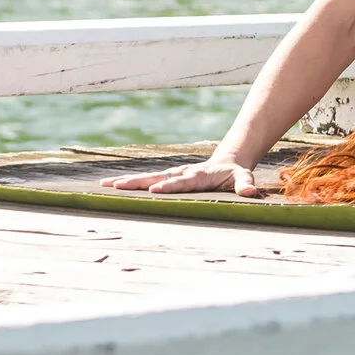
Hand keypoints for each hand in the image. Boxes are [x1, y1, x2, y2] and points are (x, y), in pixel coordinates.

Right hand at [105, 155, 263, 196]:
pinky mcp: (166, 177)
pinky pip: (145, 179)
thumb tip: (250, 192)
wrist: (228, 162)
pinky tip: (109, 185)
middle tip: (116, 186)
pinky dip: (127, 182)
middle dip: (136, 182)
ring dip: (126, 181)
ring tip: (104, 185)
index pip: (181, 182)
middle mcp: (181, 173)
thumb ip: (246, 185)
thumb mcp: (243, 178)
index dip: (168, 186)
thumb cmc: (235, 174)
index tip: (154, 190)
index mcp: (198, 176)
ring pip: (146, 177)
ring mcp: (172, 174)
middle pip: (156, 177)